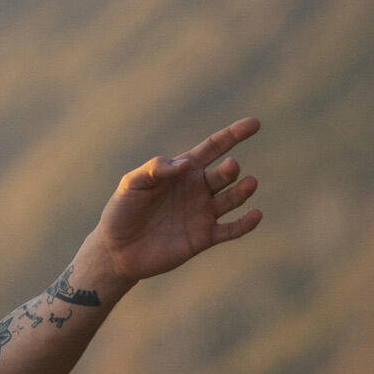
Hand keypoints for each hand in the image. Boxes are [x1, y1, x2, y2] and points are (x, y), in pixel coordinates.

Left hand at [88, 117, 262, 288]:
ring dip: (242, 191)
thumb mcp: (132, 183)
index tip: (255, 123)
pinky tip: (256, 214)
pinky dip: (246, 224)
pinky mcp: (203, 238)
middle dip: (230, 169)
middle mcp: (197, 189)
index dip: (234, 134)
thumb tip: (185, 163)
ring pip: (232, 199)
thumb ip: (156, 169)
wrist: (117, 249)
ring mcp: (202, 213)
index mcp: (182, 171)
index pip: (214, 147)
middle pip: (223, 174)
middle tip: (231, 166)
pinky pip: (231, 230)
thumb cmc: (122, 210)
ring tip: (249, 182)